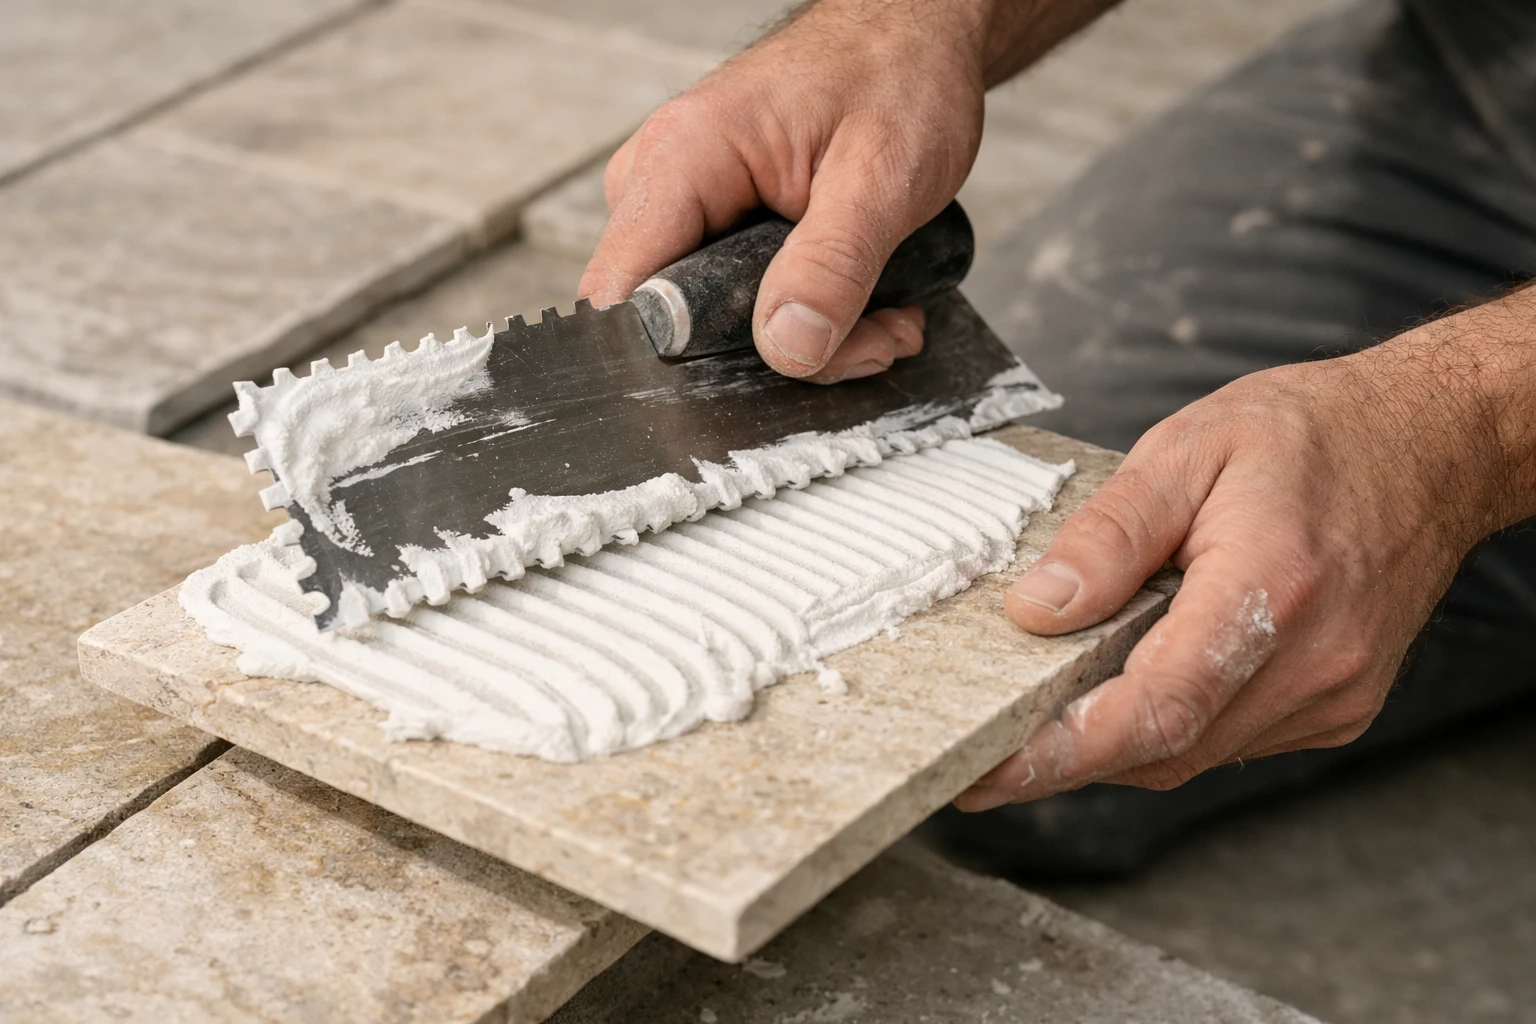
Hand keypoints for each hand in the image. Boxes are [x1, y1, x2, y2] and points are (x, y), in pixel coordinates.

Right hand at [579, 1, 991, 381]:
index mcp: (683, 157)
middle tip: (872, 338)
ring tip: (883, 315)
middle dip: (782, 352)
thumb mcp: (883, 176)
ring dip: (811, 340)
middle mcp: (667, 183)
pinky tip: (863, 303)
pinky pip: (742, 306)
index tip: (771, 369)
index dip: (680, 355)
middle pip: (678, 323)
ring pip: (719, 326)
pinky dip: (810, 320)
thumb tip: (788, 349)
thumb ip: (832, 267)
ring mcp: (689, 210)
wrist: (914, 41)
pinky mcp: (717, 229)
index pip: (623, 293)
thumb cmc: (897, 76)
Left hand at [957, 292, 1535, 809]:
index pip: (1156, 707)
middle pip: (1164, 748)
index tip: (985, 771)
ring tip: (1042, 711)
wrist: (1426, 445)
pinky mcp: (1336, 709)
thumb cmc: (1310, 435)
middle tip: (981, 750)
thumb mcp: (1188, 448)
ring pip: (1190, 755)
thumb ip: (1109, 535)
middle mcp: (1313, 661)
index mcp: (1273, 590)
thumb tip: (1035, 609)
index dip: (1060, 751)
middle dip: (1063, 756)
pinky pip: (1225, 740)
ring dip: (1112, 742)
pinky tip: (1132, 684)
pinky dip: (1166, 725)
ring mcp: (1333, 695)